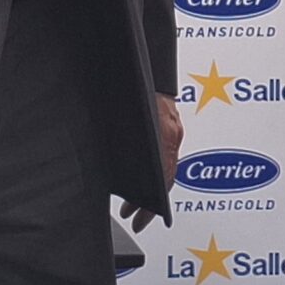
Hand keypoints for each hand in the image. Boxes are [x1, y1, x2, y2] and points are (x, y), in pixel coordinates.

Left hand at [118, 93, 182, 232]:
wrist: (150, 63)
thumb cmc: (134, 85)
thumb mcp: (120, 120)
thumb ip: (119, 142)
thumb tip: (109, 167)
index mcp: (163, 136)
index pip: (162, 182)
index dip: (151, 207)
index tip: (139, 221)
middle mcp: (173, 134)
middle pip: (167, 178)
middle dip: (151, 203)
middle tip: (135, 218)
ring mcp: (175, 128)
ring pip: (168, 166)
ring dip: (154, 186)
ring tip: (134, 200)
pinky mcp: (173, 122)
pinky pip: (168, 152)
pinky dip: (158, 167)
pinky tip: (144, 172)